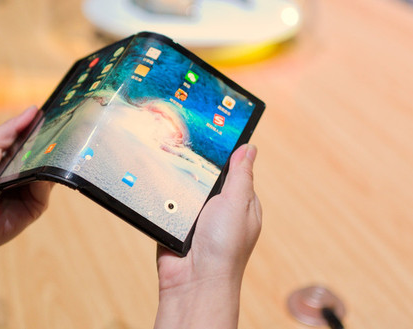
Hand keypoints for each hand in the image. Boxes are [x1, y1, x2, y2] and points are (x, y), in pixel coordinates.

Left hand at [0, 107, 52, 309]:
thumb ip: (10, 130)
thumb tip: (33, 110)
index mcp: (11, 157)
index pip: (33, 138)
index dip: (43, 126)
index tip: (56, 111)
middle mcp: (24, 172)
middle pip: (46, 151)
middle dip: (52, 139)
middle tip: (62, 124)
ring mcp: (32, 188)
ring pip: (51, 167)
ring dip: (51, 156)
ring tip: (52, 144)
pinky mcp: (37, 204)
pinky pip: (48, 185)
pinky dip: (46, 175)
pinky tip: (41, 168)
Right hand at [154, 144, 261, 328]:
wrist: (193, 281)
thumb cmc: (224, 247)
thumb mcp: (237, 203)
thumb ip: (241, 175)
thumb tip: (249, 147)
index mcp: (241, 202)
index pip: (235, 169)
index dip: (225, 153)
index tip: (211, 131)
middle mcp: (220, 209)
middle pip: (206, 175)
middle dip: (197, 168)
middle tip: (186, 149)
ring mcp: (197, 217)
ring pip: (185, 187)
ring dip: (179, 183)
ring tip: (172, 174)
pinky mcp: (176, 223)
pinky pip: (168, 202)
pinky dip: (164, 198)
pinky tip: (162, 193)